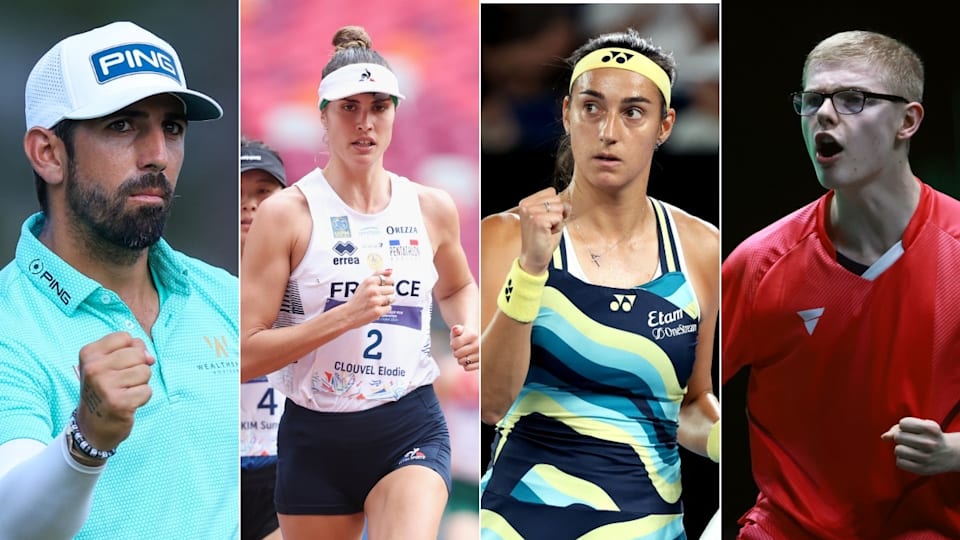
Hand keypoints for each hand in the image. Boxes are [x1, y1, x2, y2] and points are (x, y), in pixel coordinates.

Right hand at [75, 332, 154, 451]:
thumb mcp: (107, 364)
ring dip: (140, 383)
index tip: (119, 365)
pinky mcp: (119, 403)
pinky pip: (147, 390)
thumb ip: (130, 351)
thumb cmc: (105, 389)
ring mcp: (105, 386)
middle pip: (137, 354)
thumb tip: (150, 357)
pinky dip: (142, 398)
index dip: (130, 350)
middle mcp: (94, 368)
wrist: (92, 425)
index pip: (125, 337)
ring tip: (124, 392)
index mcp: (89, 354)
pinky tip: (128, 403)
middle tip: (122, 382)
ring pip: (144, 371)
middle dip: (138, 367)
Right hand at [343, 269, 395, 328]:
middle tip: (378, 297)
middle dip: (387, 294)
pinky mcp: (377, 311)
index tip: (383, 287)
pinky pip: (389, 308)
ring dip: (386, 302)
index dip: (388, 284)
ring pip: (392, 298)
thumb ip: (378, 274)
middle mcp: (373, 290)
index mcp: (370, 281)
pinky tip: (375, 309)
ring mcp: (375, 301)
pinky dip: (384, 309)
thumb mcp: (365, 283)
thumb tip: (391, 271)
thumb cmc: (359, 298)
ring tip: (377, 303)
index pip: (390, 279)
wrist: (349, 314)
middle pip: (392, 289)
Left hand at [450, 324, 478, 371]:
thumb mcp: (458, 330)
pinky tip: (468, 359)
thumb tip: (455, 329)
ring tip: (465, 353)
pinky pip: (467, 368)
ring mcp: (481, 355)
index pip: (454, 345)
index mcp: (473, 335)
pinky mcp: (481, 364)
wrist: (474, 338)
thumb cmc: (463, 334)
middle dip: (456, 351)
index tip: (457, 341)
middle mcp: (479, 346)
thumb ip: (456, 329)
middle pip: (457, 354)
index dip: (453, 344)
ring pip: (462, 362)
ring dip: (460, 359)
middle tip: (461, 348)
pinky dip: (465, 365)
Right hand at [517, 187, 568, 275]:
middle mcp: (526, 205)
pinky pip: (559, 217)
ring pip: (559, 207)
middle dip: (557, 214)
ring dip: (557, 221)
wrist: (534, 257)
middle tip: (547, 226)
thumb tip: (567, 204)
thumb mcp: (551, 218)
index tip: (546, 219)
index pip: (551, 192)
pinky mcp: (537, 220)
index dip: (554, 207)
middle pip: (556, 198)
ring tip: (547, 230)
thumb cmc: (542, 239)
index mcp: (526, 202)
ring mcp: (531, 212)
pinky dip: (558, 227)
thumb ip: (559, 207)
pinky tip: (548, 233)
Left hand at [881, 417, 959, 474]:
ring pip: (898, 450)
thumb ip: (899, 428)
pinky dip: (902, 460)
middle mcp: (930, 443)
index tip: (912, 430)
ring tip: (911, 449)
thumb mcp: (920, 426)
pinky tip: (911, 458)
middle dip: (900, 437)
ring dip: (901, 449)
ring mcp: (927, 457)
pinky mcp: (923, 470)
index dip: (903, 426)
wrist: (949, 454)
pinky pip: (900, 463)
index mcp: (931, 428)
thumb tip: (884, 437)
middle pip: (898, 437)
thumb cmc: (929, 436)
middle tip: (910, 441)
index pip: (903, 423)